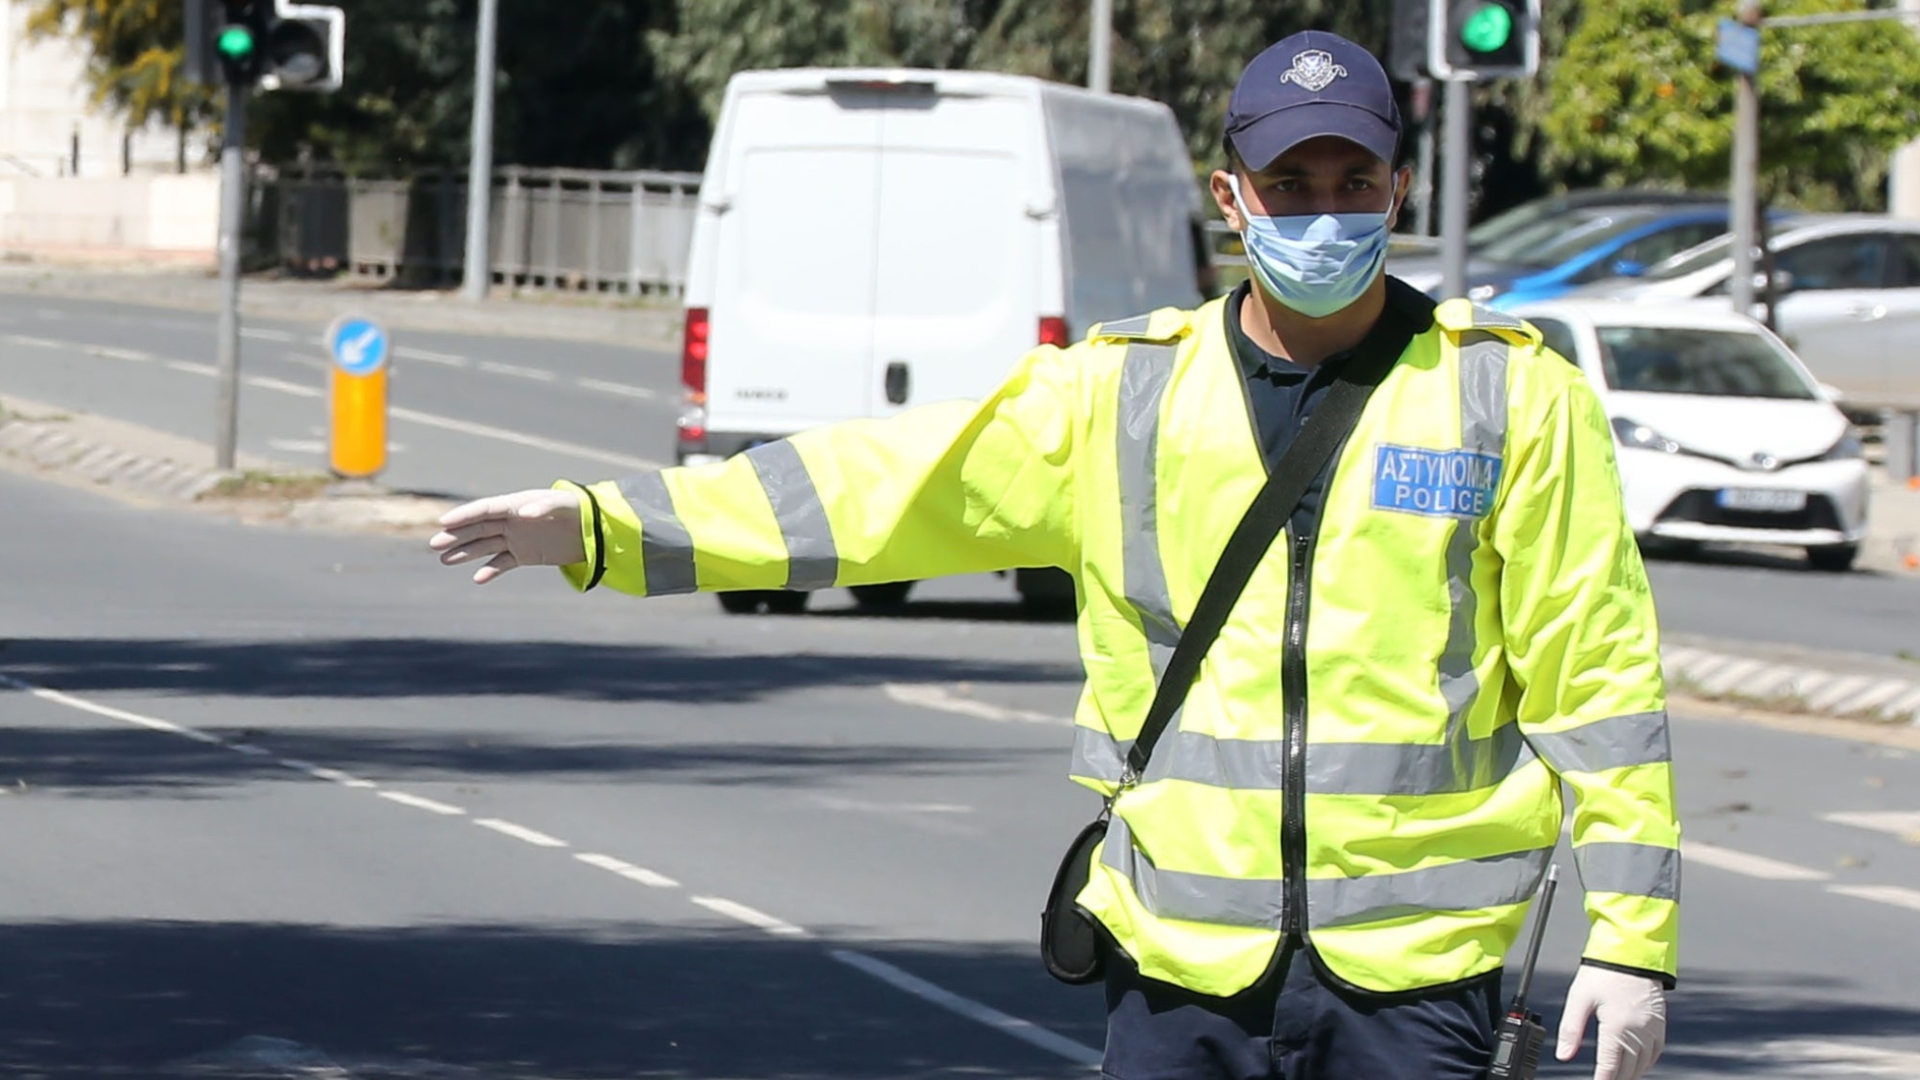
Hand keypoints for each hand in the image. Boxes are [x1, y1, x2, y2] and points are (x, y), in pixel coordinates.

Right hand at [430, 488, 584, 583]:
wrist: (593, 528)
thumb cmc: (576, 509)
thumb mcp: (562, 505)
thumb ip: (544, 506)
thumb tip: (525, 513)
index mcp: (515, 504)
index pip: (484, 509)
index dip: (463, 515)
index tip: (443, 522)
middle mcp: (511, 521)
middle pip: (477, 528)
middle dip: (456, 536)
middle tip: (434, 545)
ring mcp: (516, 538)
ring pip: (484, 546)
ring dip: (465, 553)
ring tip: (445, 560)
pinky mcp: (524, 555)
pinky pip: (502, 563)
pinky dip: (491, 571)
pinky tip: (478, 579)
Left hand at [1556, 965, 1666, 1079]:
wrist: (1631, 952)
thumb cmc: (1603, 972)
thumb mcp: (1579, 999)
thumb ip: (1570, 1030)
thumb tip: (1563, 1055)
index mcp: (1617, 1027)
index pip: (1610, 1066)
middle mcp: (1639, 1031)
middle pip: (1629, 1069)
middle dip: (1616, 1078)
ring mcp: (1652, 1028)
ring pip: (1644, 1063)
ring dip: (1632, 1073)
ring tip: (1618, 1076)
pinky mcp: (1659, 1022)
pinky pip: (1656, 1051)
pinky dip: (1646, 1062)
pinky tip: (1637, 1063)